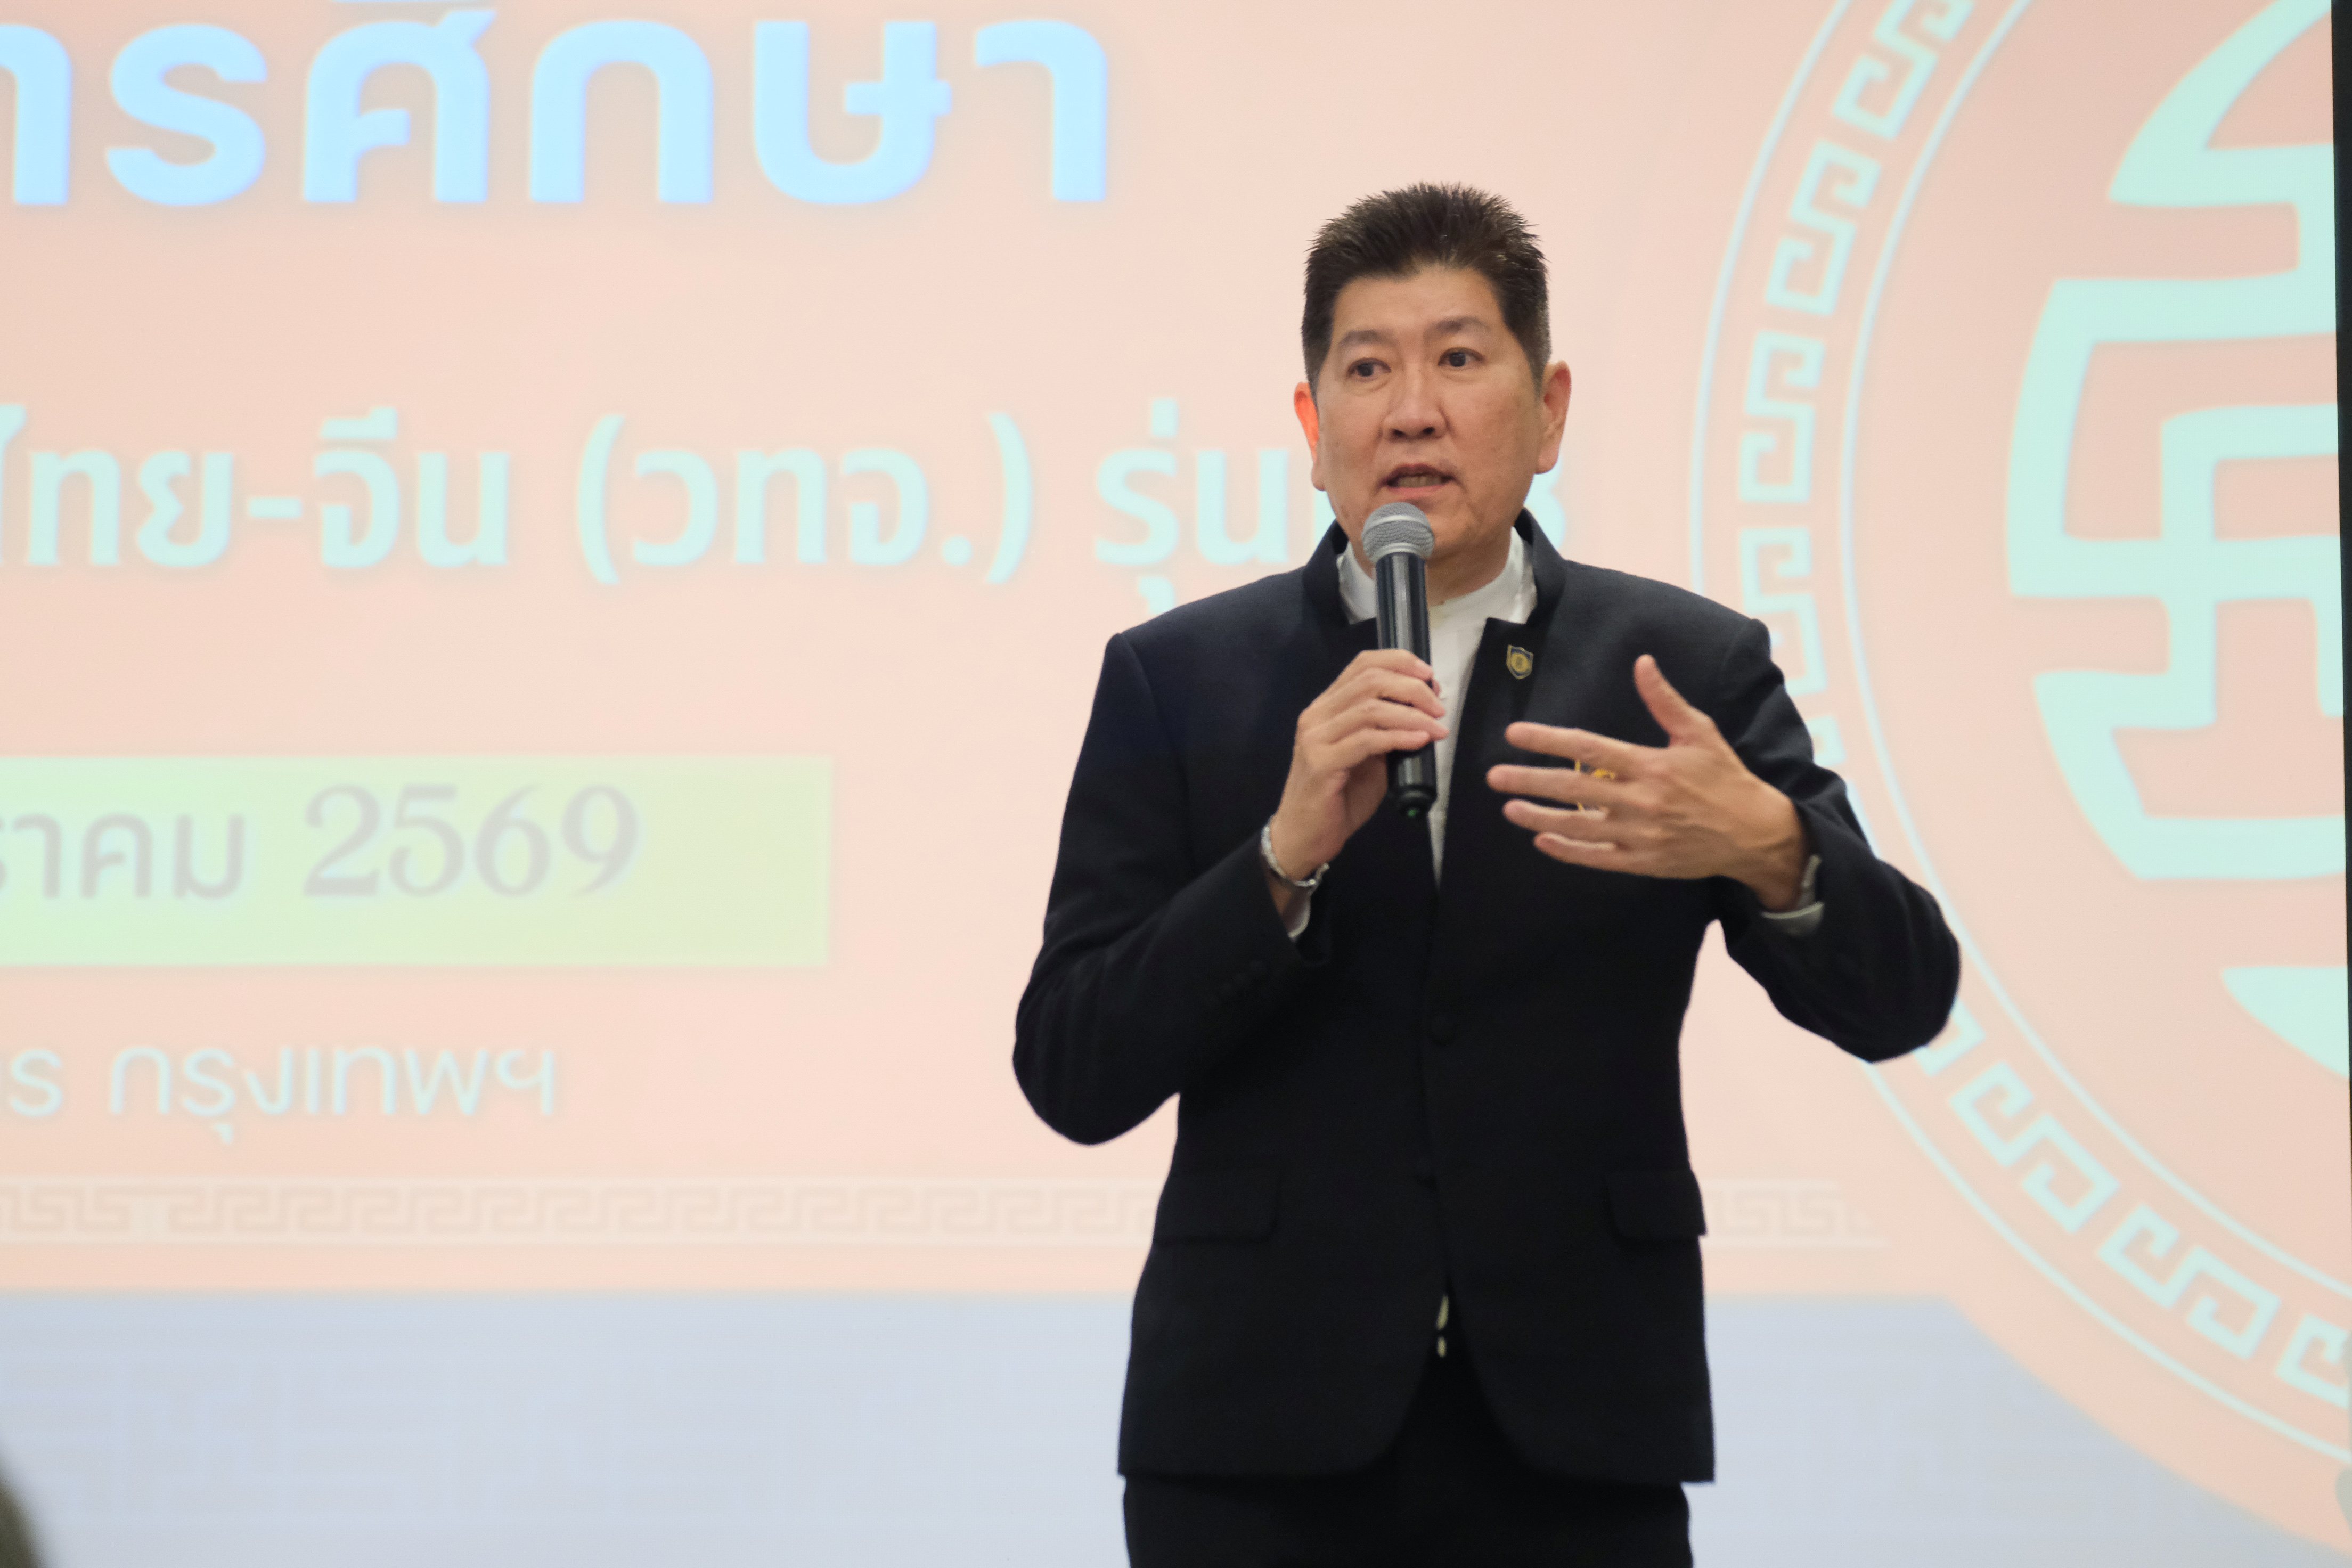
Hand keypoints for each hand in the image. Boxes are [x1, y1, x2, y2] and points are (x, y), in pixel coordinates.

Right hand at [1265, 650, 1445, 911]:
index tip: (1430, 677)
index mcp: (1327, 707)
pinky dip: (1398, 737)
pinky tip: (1419, 741)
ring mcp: (1316, 738)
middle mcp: (1317, 715)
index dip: (1400, 662)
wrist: (1304, 837)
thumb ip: (1385, 733)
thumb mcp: (1368, 758)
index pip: (1363, 664)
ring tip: (1437, 728)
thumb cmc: (1337, 799)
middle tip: (1439, 707)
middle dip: (1412, 688)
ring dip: (1412, 715)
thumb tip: (1422, 716)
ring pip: (1370, 708)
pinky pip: (1366, 740)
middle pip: (1370, 680)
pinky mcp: (1321, 763)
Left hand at [1485, 655, 1807, 907]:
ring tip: (1509, 809)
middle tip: (1494, 775)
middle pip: (1573, 788)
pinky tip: (1542, 841)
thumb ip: (1665, 701)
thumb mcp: (1700, 733)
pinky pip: (1597, 858)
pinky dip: (1567, 851)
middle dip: (1529, 780)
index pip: (1589, 748)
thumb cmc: (1725, 778)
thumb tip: (1642, 662)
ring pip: (1578, 826)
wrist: (1755, 833)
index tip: (1515, 734)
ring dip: (1539, 818)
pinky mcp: (1643, 862)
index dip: (1548, 740)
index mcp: (1652, 765)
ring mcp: (1640, 834)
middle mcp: (1642, 800)